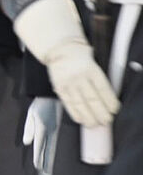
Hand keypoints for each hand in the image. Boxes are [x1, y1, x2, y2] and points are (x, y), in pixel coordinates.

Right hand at [14, 0, 119, 126]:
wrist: (61, 50)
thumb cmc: (81, 58)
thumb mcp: (94, 65)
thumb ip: (99, 81)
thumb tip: (107, 101)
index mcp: (92, 70)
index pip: (103, 89)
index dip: (109, 101)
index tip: (114, 110)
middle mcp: (79, 77)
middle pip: (92, 98)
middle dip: (100, 112)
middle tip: (106, 120)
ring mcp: (68, 83)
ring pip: (80, 103)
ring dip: (88, 116)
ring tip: (94, 124)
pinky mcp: (59, 87)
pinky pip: (68, 102)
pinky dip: (74, 113)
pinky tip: (81, 119)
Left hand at [23, 97, 60, 174]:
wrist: (53, 96)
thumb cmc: (40, 104)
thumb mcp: (31, 115)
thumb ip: (29, 129)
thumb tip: (27, 143)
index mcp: (43, 128)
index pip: (40, 146)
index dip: (38, 157)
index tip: (37, 167)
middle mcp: (51, 131)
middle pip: (48, 150)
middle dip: (46, 162)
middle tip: (45, 174)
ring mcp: (56, 131)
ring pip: (53, 148)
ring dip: (51, 159)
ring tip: (49, 169)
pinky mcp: (59, 130)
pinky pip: (55, 143)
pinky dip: (53, 151)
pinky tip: (53, 157)